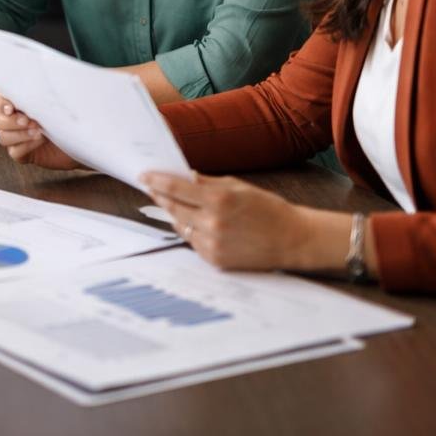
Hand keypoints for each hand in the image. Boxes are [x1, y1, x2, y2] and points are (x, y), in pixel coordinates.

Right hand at [0, 92, 80, 169]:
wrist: (83, 138)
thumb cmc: (70, 117)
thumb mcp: (55, 101)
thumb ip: (39, 93)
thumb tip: (32, 79)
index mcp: (17, 104)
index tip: (10, 107)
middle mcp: (13, 121)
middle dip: (11, 121)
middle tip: (28, 120)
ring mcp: (17, 138)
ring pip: (3, 137)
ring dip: (19, 134)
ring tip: (37, 131)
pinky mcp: (23, 154)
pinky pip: (15, 152)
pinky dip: (25, 146)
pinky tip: (39, 141)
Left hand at [141, 172, 320, 270]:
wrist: (293, 239)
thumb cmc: (268, 209)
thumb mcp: (238, 187)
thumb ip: (207, 183)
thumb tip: (184, 176)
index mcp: (219, 200)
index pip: (176, 188)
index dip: (155, 181)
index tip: (143, 176)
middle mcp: (213, 223)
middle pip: (172, 208)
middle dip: (160, 196)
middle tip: (151, 188)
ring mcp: (213, 244)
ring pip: (180, 226)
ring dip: (175, 214)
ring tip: (174, 204)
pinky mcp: (215, 260)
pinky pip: (192, 242)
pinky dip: (191, 231)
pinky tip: (197, 224)